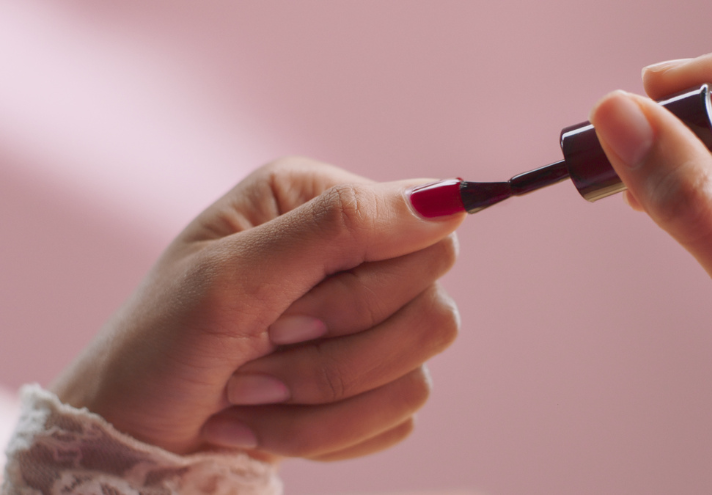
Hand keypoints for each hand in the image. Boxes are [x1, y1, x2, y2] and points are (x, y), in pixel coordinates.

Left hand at [51, 157, 462, 462]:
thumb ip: (340, 225)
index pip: (424, 237)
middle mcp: (352, 254)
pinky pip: (399, 418)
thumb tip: (449, 198)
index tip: (289, 313)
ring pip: (417, 374)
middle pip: (432, 311)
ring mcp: (366, 324)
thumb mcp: (235, 276)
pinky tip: (271, 420)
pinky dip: (328, 433)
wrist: (134, 431)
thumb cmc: (163, 344)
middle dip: (337, 354)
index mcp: (319, 202)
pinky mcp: (371, 384)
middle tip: (264, 348)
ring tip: (253, 393)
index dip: (367, 291)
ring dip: (324, 401)